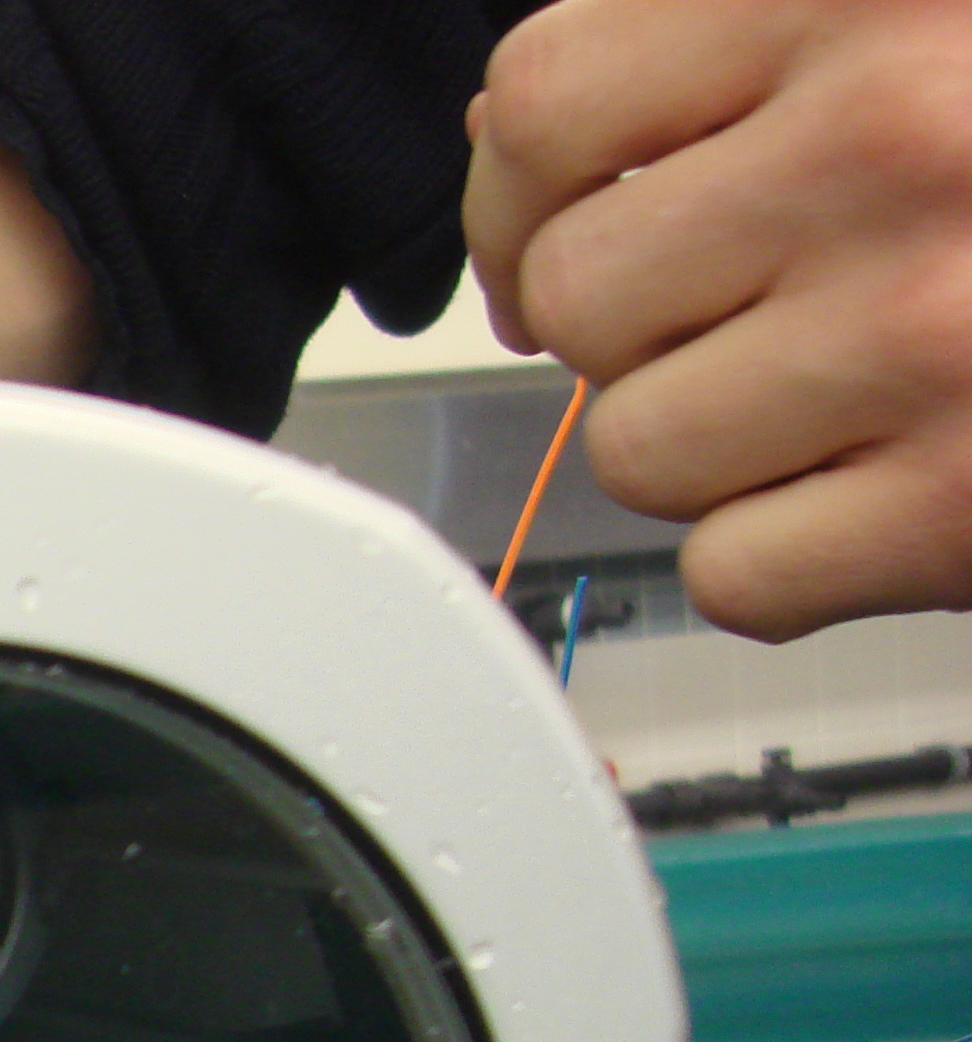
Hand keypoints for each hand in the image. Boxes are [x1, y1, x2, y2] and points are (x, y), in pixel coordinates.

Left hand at [467, 0, 971, 638]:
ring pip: (638, 443)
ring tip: (851, 386)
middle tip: (756, 311)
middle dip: (645, 322)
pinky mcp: (962, 503)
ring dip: (717, 440)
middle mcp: (894, 136)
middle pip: (579, 290)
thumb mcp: (941, 22)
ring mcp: (928, 327)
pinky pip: (738, 569)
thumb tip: (545, 149)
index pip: (547, 101)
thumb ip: (773, 36)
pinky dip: (790, 554)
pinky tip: (888, 482)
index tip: (564, 221)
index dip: (530, 187)